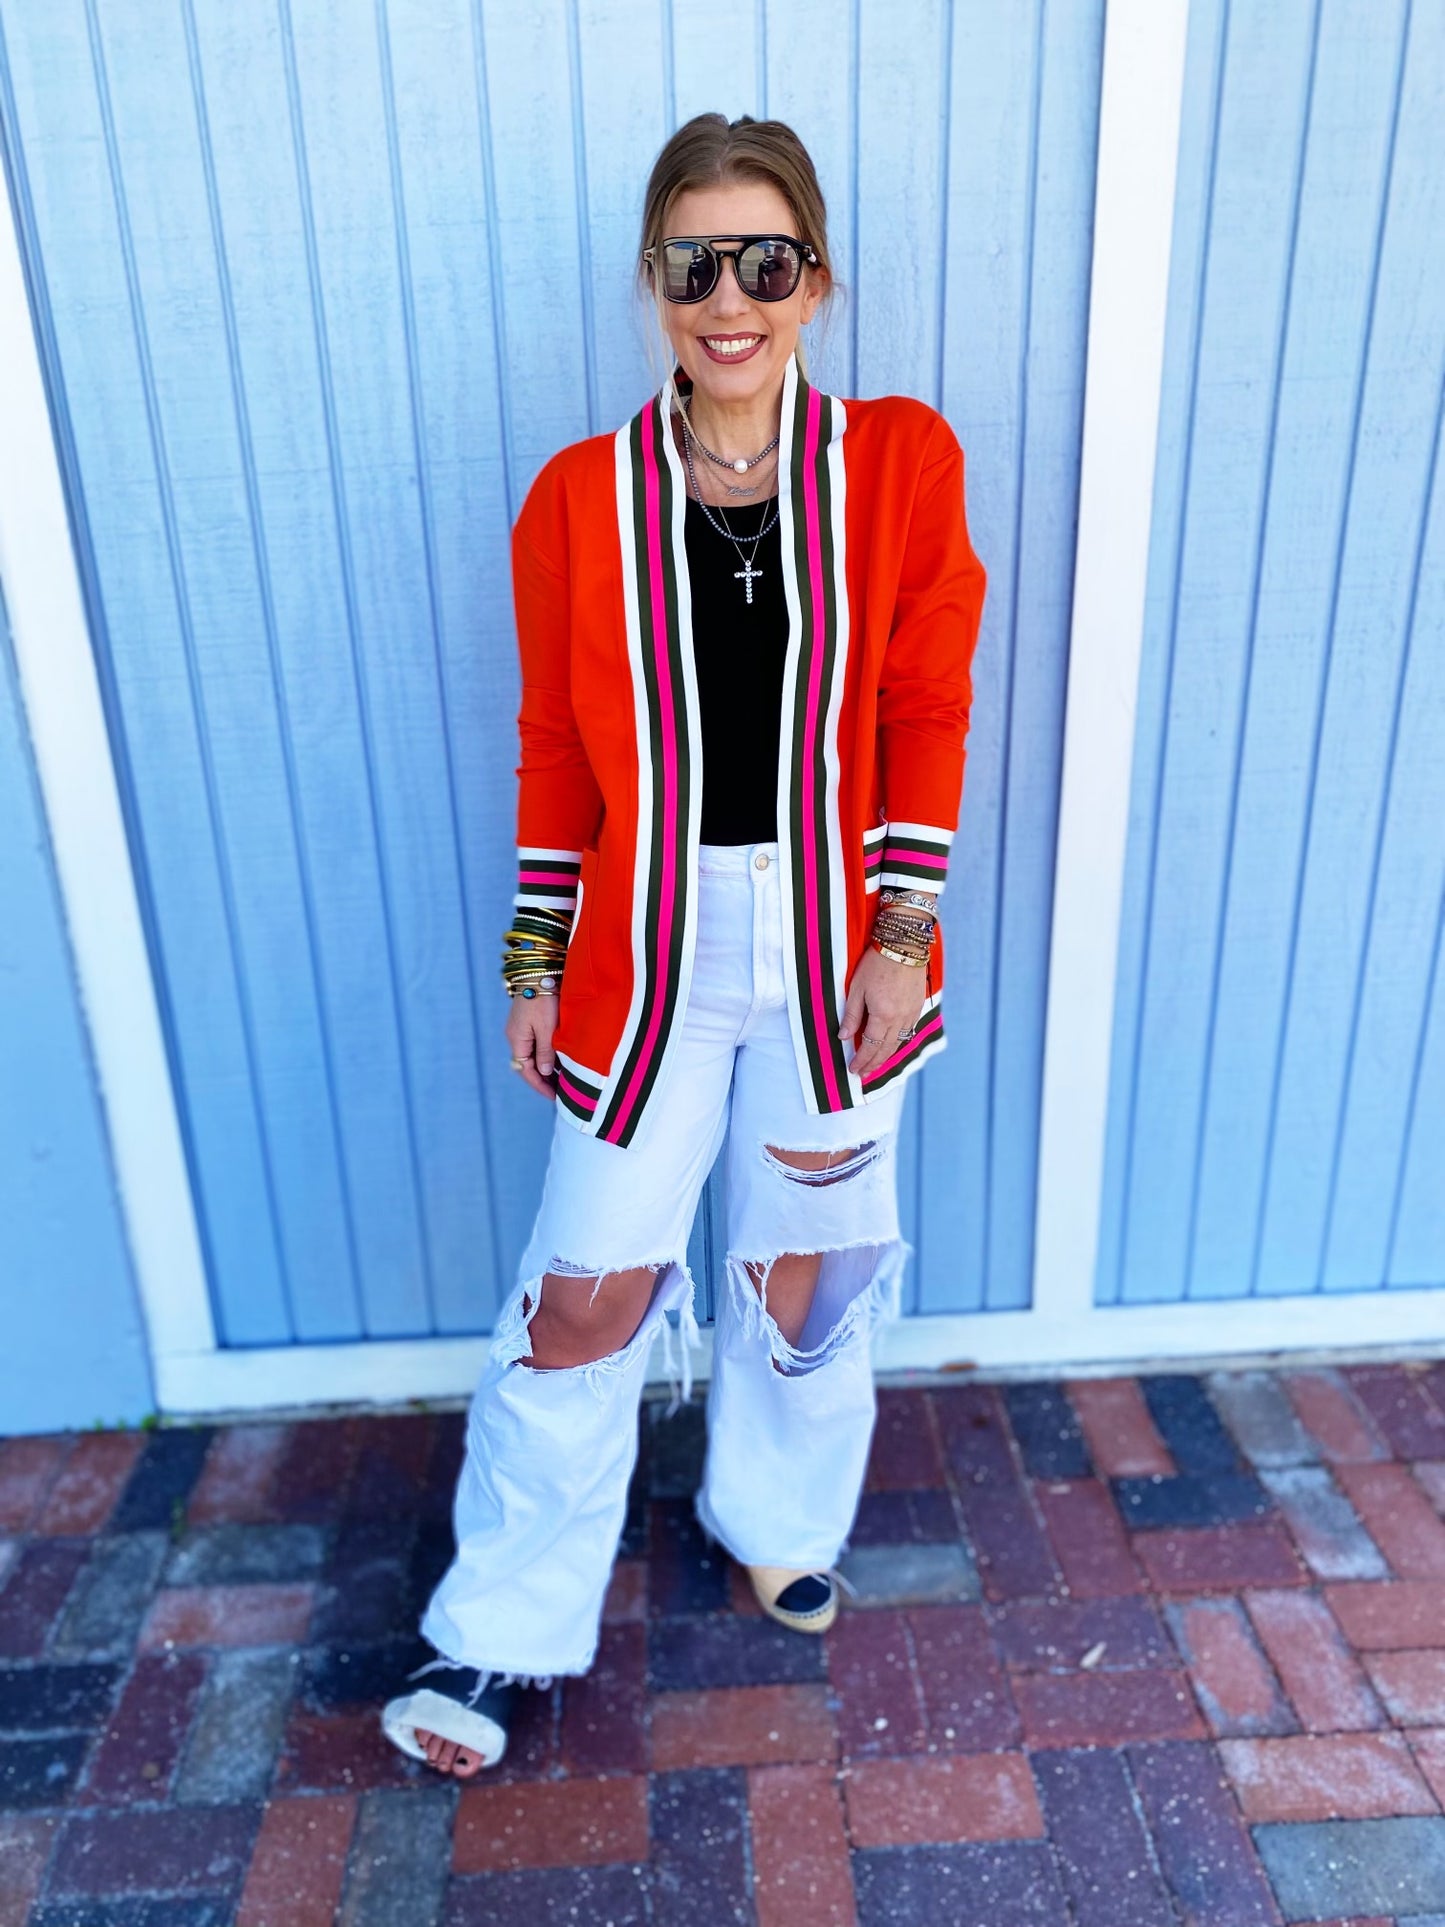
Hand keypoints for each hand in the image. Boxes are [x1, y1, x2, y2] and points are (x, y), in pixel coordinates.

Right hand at [505, 994, 559, 1099]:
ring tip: (562, 1080)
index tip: (555, 1097)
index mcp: (517, 1040)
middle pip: (528, 1065)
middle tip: (560, 1092)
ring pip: (532, 1055)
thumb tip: (545, 1072)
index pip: (527, 1071)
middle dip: (543, 1080)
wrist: (539, 972)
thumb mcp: (547, 1028)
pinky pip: (535, 1045)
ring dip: (545, 1068)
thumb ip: (545, 1052)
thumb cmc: (543, 999)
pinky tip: (558, 1060)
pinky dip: (546, 1055)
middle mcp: (516, 1036)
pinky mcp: (528, 1021)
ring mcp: (521, 1029)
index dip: (540, 1085)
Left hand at [838, 945, 927, 1081]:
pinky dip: (898, 1042)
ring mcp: (912, 1013)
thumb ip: (851, 1015)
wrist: (903, 945)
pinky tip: (891, 1045)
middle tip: (863, 1074)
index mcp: (883, 1015)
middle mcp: (900, 1019)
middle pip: (886, 1049)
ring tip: (876, 1065)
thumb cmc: (876, 963)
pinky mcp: (918, 1006)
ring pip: (899, 1042)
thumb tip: (844, 1037)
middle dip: (874, 1064)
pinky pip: (908, 1031)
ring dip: (887, 1056)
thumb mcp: (857, 988)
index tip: (853, 1069)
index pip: (870, 1046)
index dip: (861, 1060)